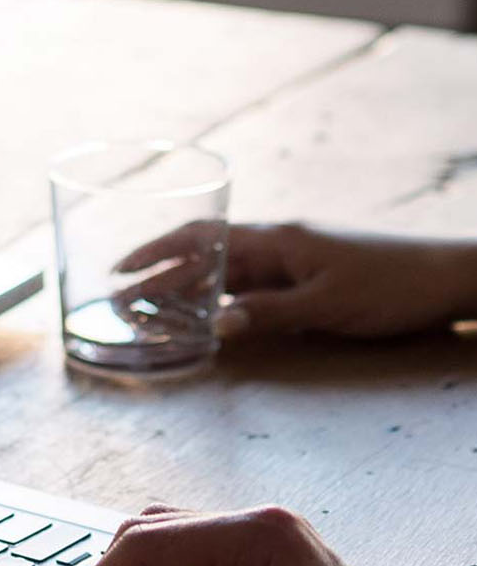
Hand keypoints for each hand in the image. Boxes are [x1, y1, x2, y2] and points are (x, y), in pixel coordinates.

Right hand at [116, 223, 476, 337]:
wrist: (443, 278)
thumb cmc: (389, 286)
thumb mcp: (325, 304)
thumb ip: (268, 313)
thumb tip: (215, 325)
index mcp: (276, 240)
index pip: (201, 240)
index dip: (156, 253)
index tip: (120, 271)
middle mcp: (276, 245)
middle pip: (203, 255)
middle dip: (158, 274)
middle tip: (120, 298)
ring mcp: (289, 261)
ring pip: (222, 272)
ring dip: (184, 288)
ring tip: (148, 311)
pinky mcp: (302, 278)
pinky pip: (247, 286)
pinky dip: (217, 299)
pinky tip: (202, 316)